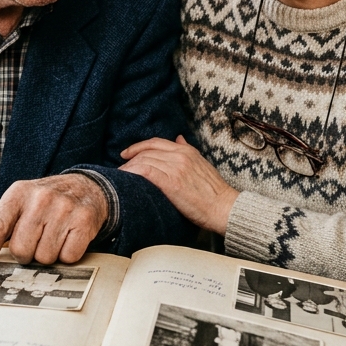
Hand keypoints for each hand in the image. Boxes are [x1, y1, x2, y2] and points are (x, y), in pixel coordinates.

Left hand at [0, 174, 107, 280]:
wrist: (85, 187)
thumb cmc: (45, 202)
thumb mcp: (17, 206)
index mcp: (17, 194)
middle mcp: (40, 198)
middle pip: (22, 250)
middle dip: (27, 253)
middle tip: (36, 239)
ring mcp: (63, 208)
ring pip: (45, 257)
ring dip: (48, 254)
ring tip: (54, 236)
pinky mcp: (83, 220)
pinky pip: (68, 257)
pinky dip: (67, 255)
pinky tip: (68, 238)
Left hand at [120, 135, 238, 233]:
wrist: (224, 207)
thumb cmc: (213, 192)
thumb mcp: (202, 164)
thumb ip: (188, 151)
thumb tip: (179, 138)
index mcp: (187, 151)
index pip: (156, 142)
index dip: (138, 146)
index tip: (127, 153)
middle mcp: (180, 155)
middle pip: (147, 151)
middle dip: (131, 158)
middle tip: (121, 167)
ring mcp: (175, 168)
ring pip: (144, 160)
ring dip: (129, 168)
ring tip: (121, 176)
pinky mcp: (171, 182)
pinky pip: (146, 171)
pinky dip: (134, 172)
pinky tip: (126, 178)